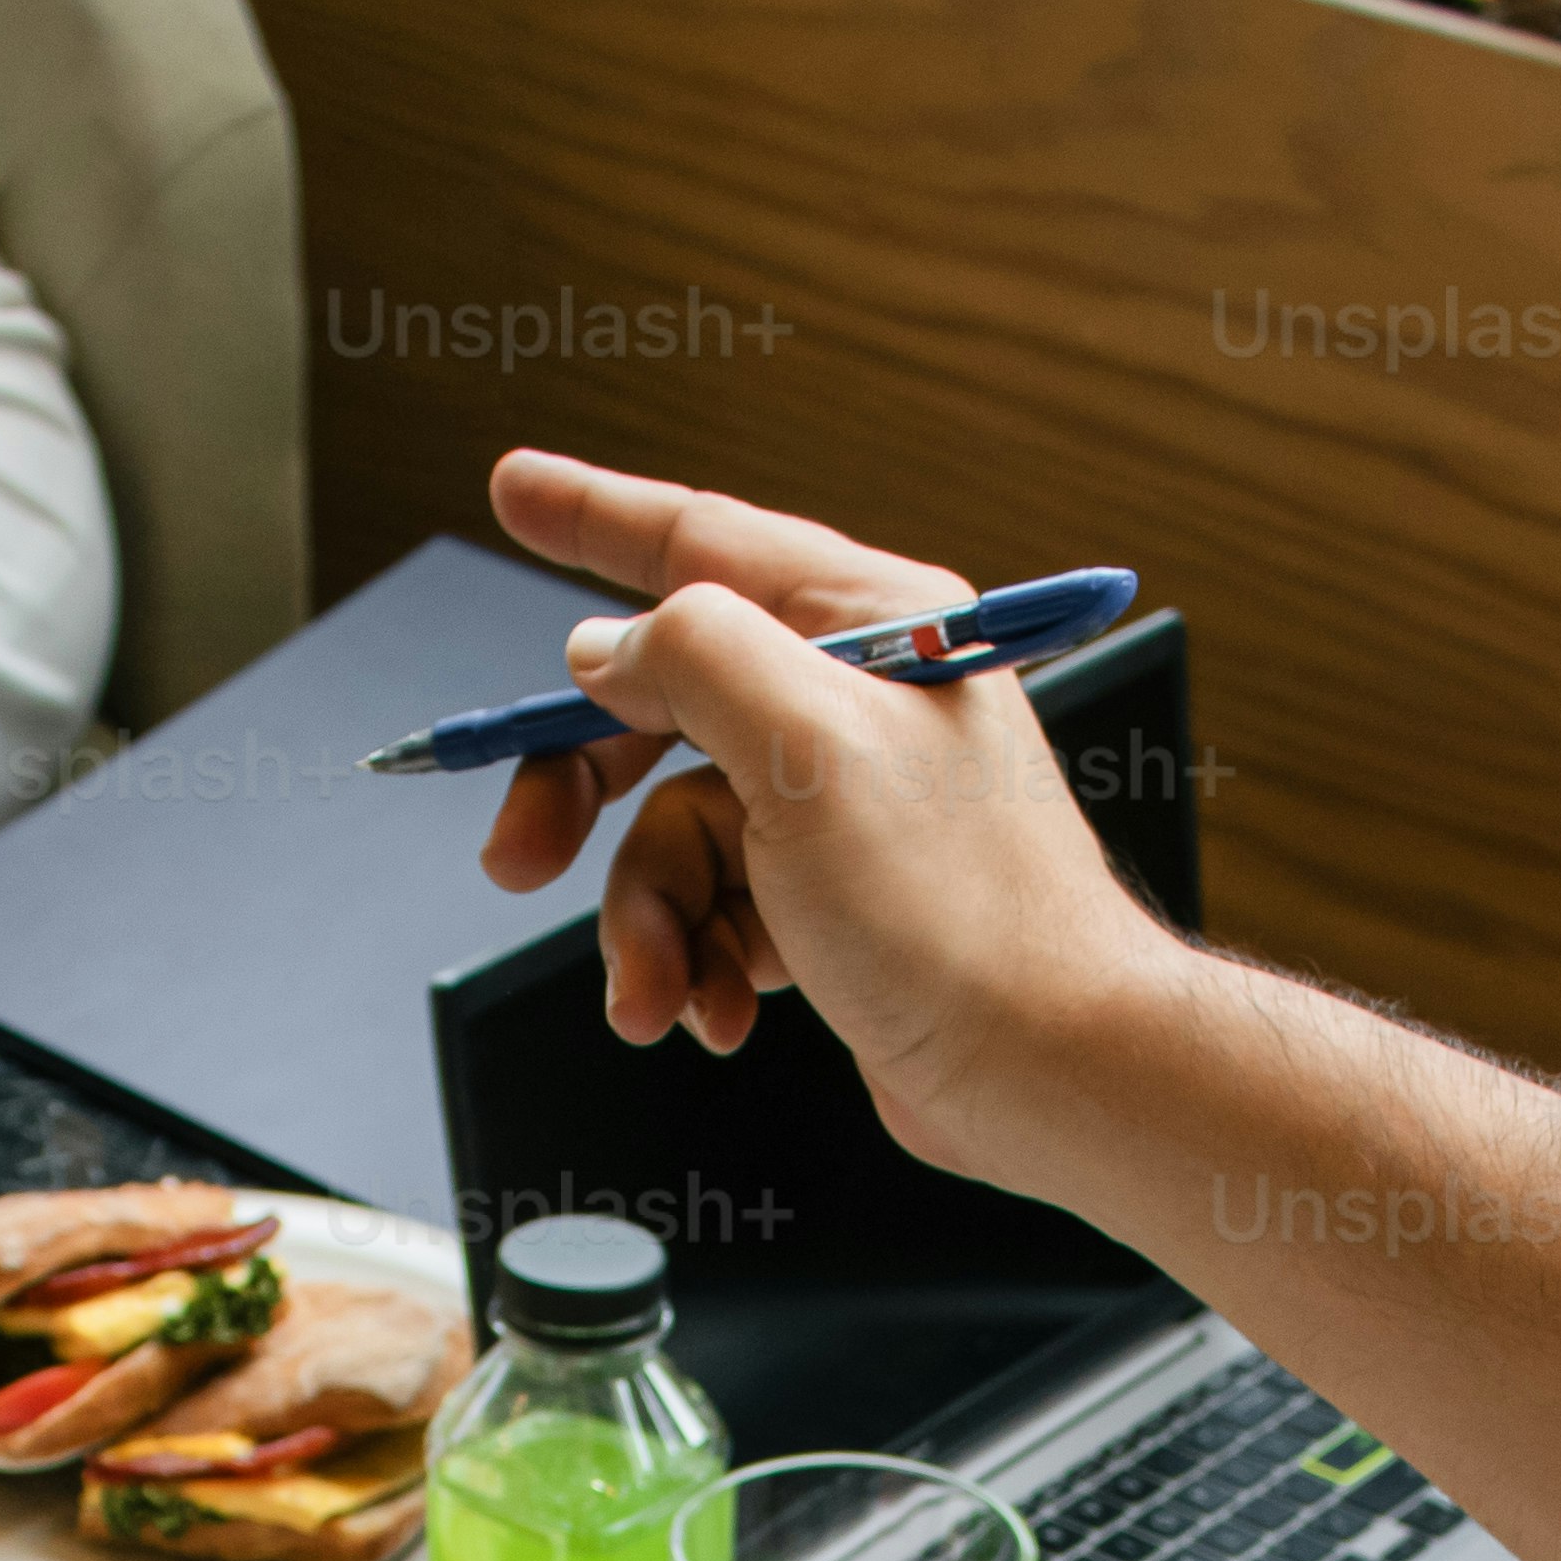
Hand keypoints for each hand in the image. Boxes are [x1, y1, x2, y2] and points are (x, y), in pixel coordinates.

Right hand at [473, 447, 1166, 1172]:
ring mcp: (841, 807)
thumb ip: (693, 660)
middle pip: (659, 708)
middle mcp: (853, 703)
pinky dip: (699, 965)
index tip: (514, 490)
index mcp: (867, 625)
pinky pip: (716, 911)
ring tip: (661, 992)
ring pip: (675, 833)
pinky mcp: (834, 904)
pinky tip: (721, 1011)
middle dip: (580, 792)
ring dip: (649, 922)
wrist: (1046, 1070)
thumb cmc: (962, 913)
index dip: (593, 516)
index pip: (702, 541)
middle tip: (516, 857)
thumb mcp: (808, 749)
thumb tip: (607, 646)